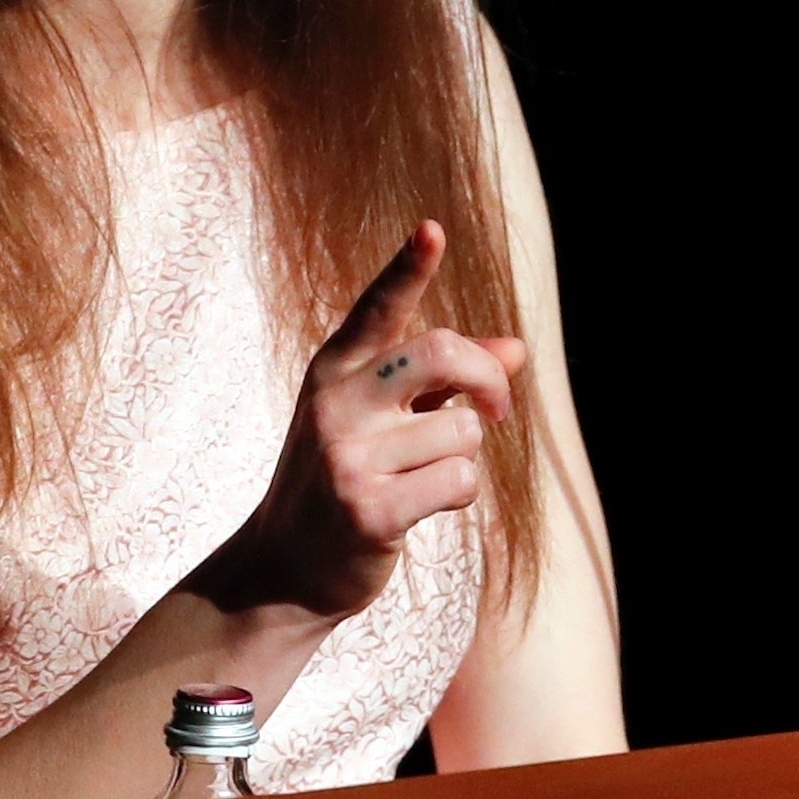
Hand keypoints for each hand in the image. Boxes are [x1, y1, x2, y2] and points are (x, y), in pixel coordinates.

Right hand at [196, 221, 526, 623]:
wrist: (282, 569)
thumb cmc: (342, 480)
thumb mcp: (379, 419)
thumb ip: (443, 382)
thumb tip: (516, 348)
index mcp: (333, 370)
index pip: (377, 309)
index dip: (409, 268)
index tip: (433, 230)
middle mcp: (334, 404)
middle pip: (443, 354)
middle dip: (488, 380)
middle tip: (497, 411)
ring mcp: (347, 457)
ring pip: (463, 432)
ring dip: (462, 458)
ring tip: (420, 479)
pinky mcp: (369, 510)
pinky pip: (458, 481)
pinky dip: (456, 495)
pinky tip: (418, 508)